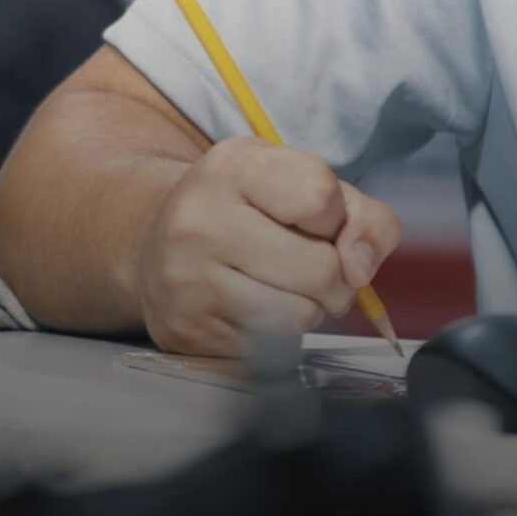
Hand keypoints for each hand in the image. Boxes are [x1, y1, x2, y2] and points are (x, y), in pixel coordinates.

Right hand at [134, 136, 401, 357]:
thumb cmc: (247, 211)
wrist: (156, 244)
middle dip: (336, 278)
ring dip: (310, 310)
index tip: (315, 220)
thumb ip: (359, 215)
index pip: (320, 197)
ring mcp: (188, 281)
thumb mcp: (301, 183)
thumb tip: (360, 269)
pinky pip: (273, 348)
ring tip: (283, 288)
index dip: (336, 218)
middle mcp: (199, 221)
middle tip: (312, 267)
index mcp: (231, 167)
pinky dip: (281, 335)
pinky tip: (255, 309)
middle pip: (321, 268)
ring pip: (301, 316)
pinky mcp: (189, 332)